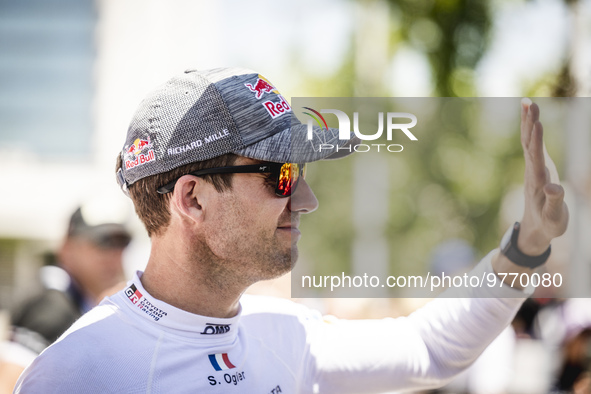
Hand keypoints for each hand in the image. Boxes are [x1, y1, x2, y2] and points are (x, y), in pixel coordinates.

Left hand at [518, 98, 568, 254]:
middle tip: (529, 104)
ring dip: (528, 122)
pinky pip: (532, 145)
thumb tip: (552, 188)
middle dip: (529, 124)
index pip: (535, 158)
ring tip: (527, 102)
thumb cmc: (548, 224)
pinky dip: (531, 130)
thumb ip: (554, 202)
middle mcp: (532, 172)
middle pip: (529, 144)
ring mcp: (533, 168)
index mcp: (538, 182)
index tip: (536, 123)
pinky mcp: (537, 167)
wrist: (536, 228)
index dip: (536, 141)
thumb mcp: (554, 217)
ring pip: (528, 142)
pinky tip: (530, 116)